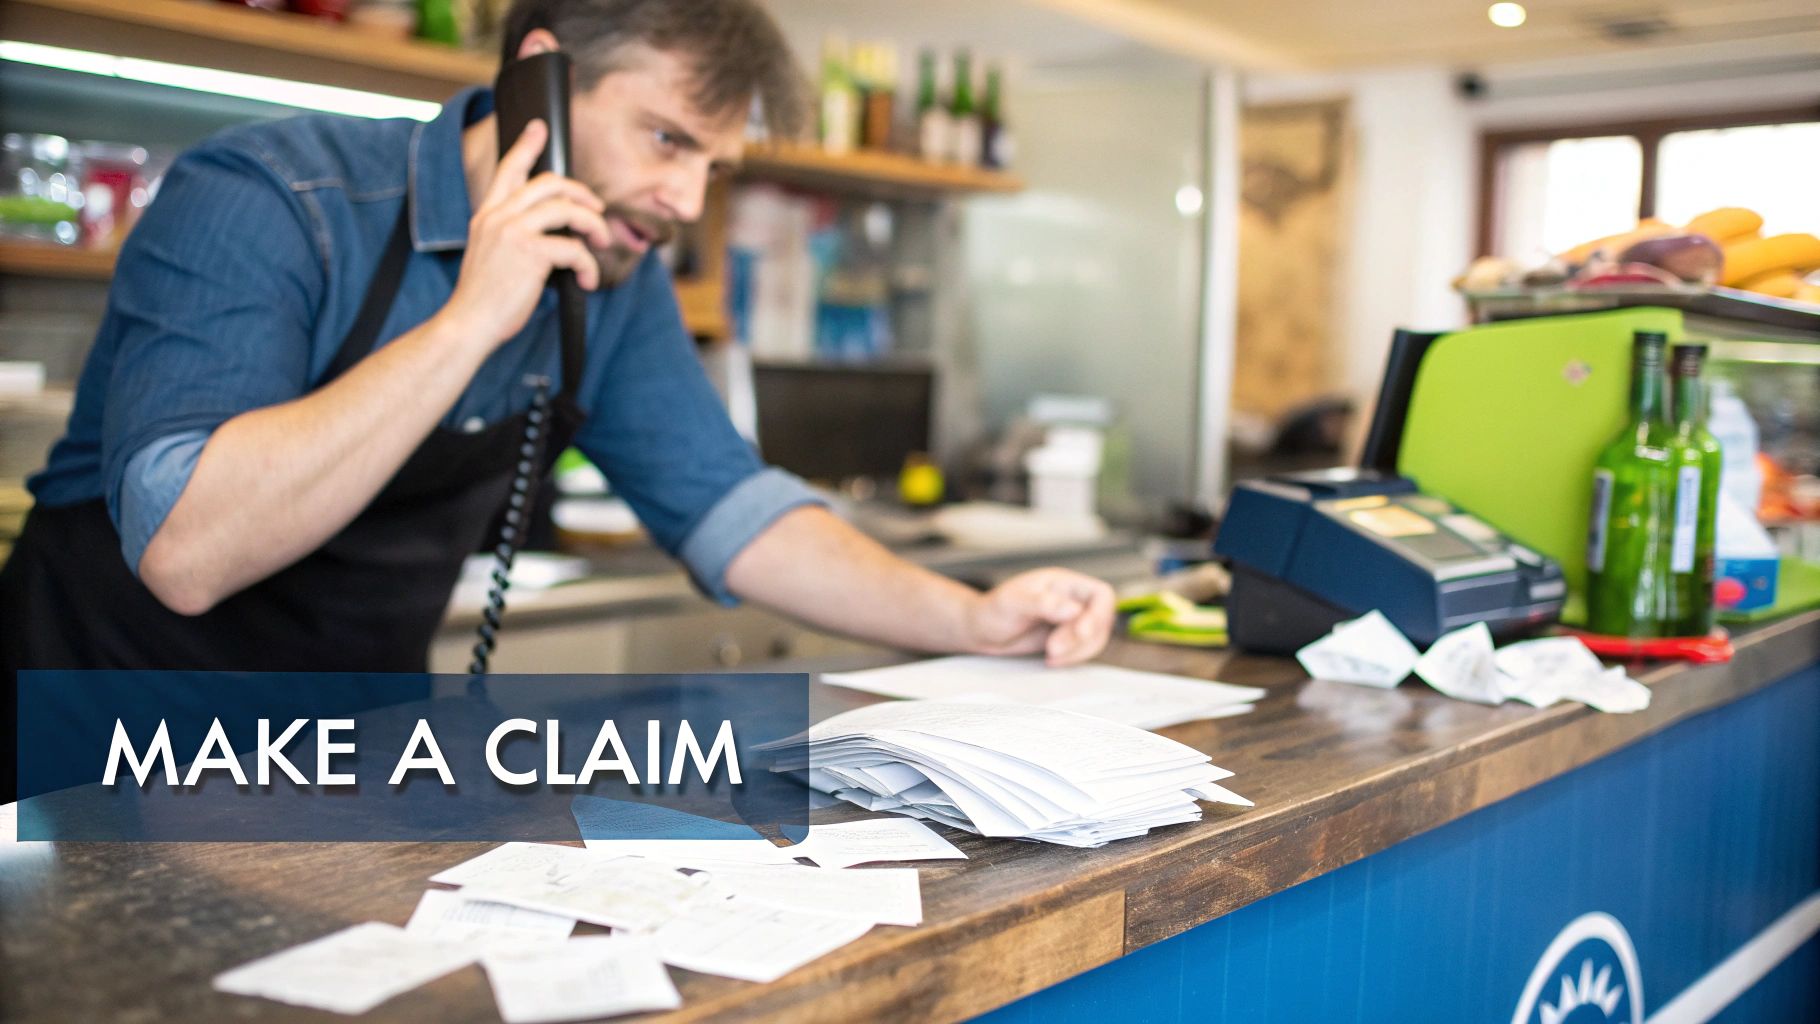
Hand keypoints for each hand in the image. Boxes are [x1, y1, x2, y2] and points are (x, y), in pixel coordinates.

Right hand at [438, 119, 613, 349]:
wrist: (468, 324)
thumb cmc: (484, 301)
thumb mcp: (492, 258)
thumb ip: (513, 239)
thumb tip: (555, 237)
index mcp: (487, 216)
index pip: (508, 170)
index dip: (526, 146)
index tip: (539, 127)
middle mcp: (498, 217)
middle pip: (548, 183)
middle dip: (580, 192)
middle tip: (597, 209)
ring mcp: (512, 232)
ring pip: (567, 209)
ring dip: (593, 225)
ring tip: (600, 243)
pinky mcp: (530, 253)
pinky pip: (574, 249)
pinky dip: (589, 266)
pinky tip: (587, 282)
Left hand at [965, 568, 1115, 666]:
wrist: (981, 631)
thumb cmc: (993, 610)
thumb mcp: (1014, 603)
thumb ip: (1044, 603)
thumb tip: (1073, 609)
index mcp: (1063, 583)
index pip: (1101, 594)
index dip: (1098, 615)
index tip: (1080, 632)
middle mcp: (1071, 600)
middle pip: (1100, 620)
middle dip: (1080, 639)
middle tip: (1053, 648)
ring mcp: (1070, 621)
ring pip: (1095, 638)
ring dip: (1078, 651)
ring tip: (1051, 655)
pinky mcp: (1065, 639)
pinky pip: (1083, 650)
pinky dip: (1072, 658)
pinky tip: (1051, 660)